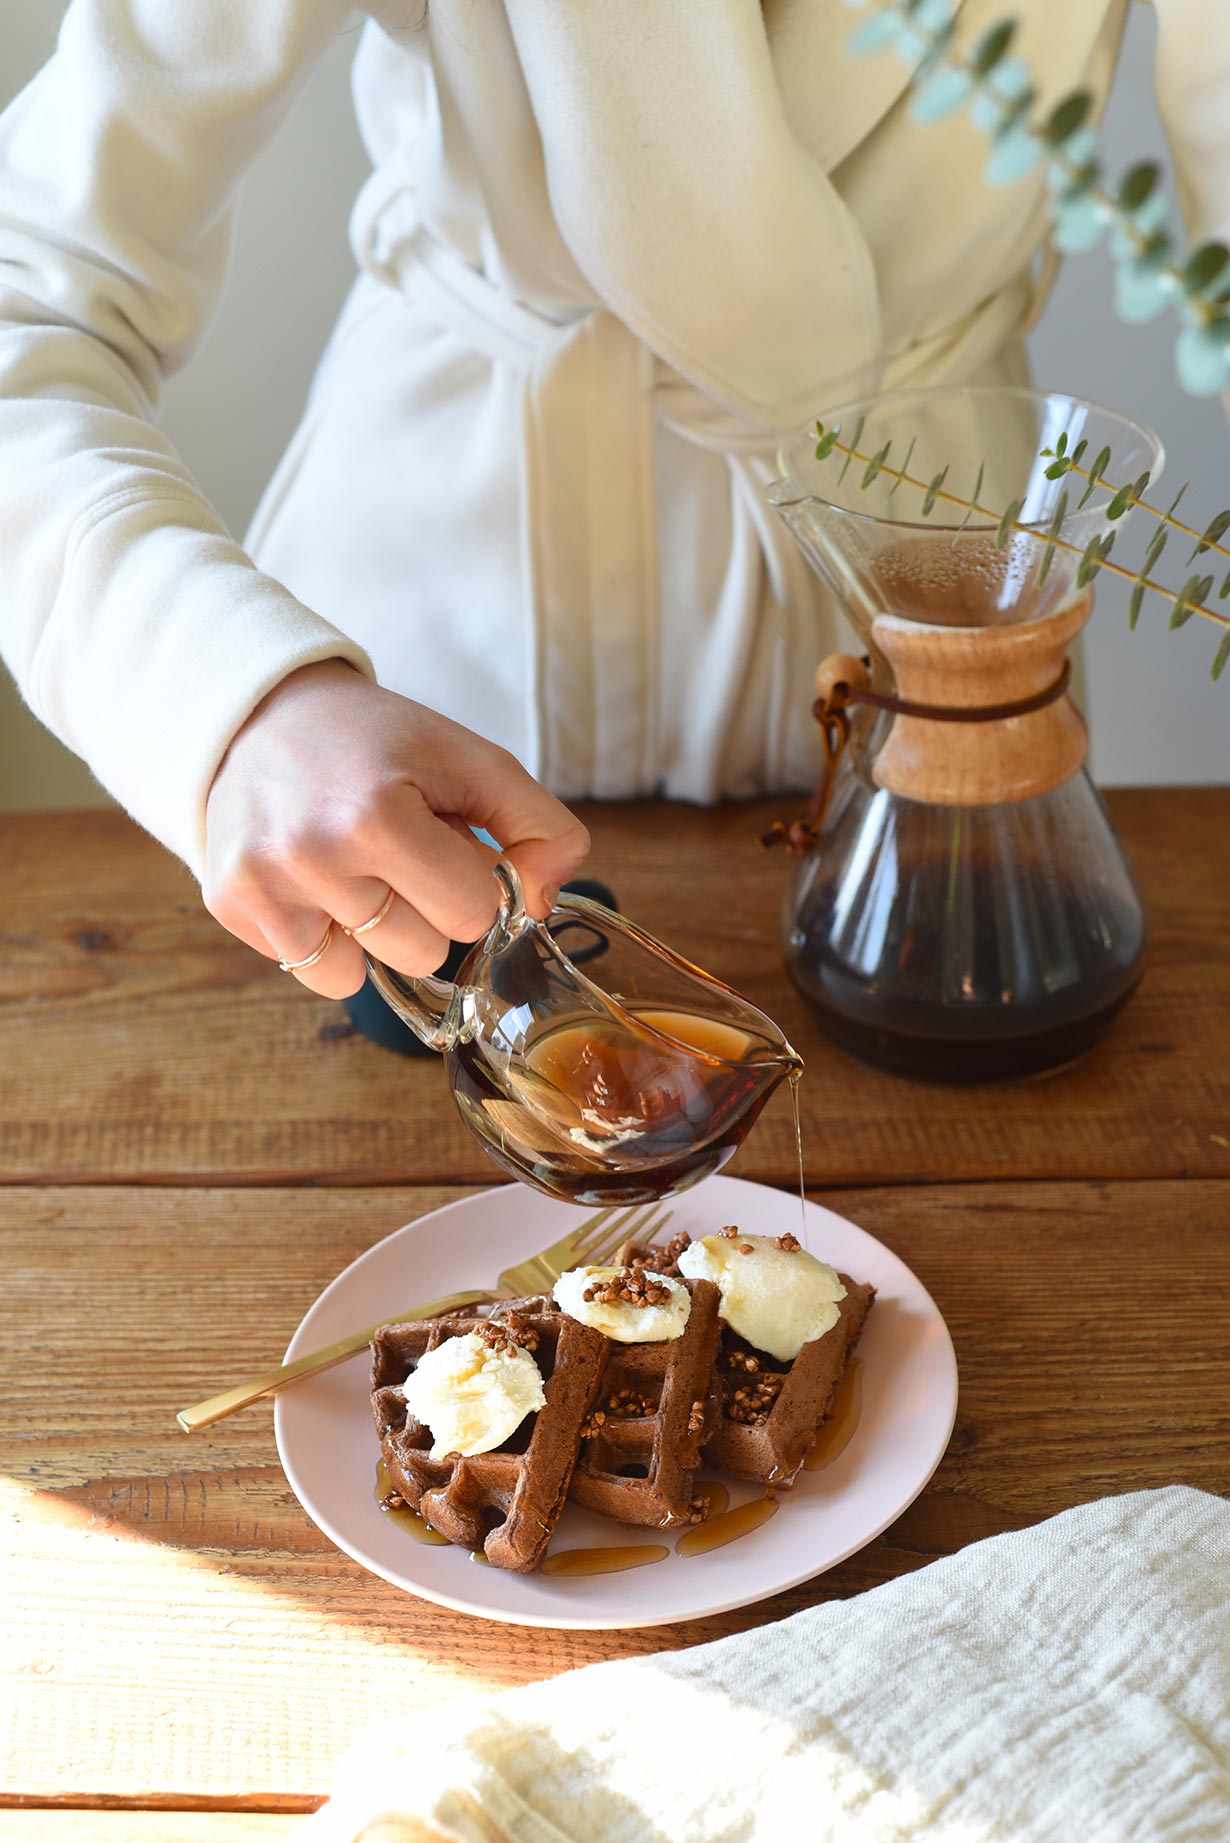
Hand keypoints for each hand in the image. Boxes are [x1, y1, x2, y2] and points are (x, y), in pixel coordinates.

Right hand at [202, 660, 590, 997]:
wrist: (263, 711)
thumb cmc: (377, 741)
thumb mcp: (473, 760)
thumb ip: (539, 829)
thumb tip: (542, 903)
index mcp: (377, 815)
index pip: (472, 913)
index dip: (470, 879)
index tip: (444, 839)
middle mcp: (311, 856)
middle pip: (423, 951)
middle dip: (425, 906)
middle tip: (394, 847)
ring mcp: (264, 885)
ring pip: (370, 973)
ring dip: (377, 928)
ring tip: (354, 864)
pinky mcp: (231, 903)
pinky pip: (318, 972)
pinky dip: (330, 941)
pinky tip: (319, 884)